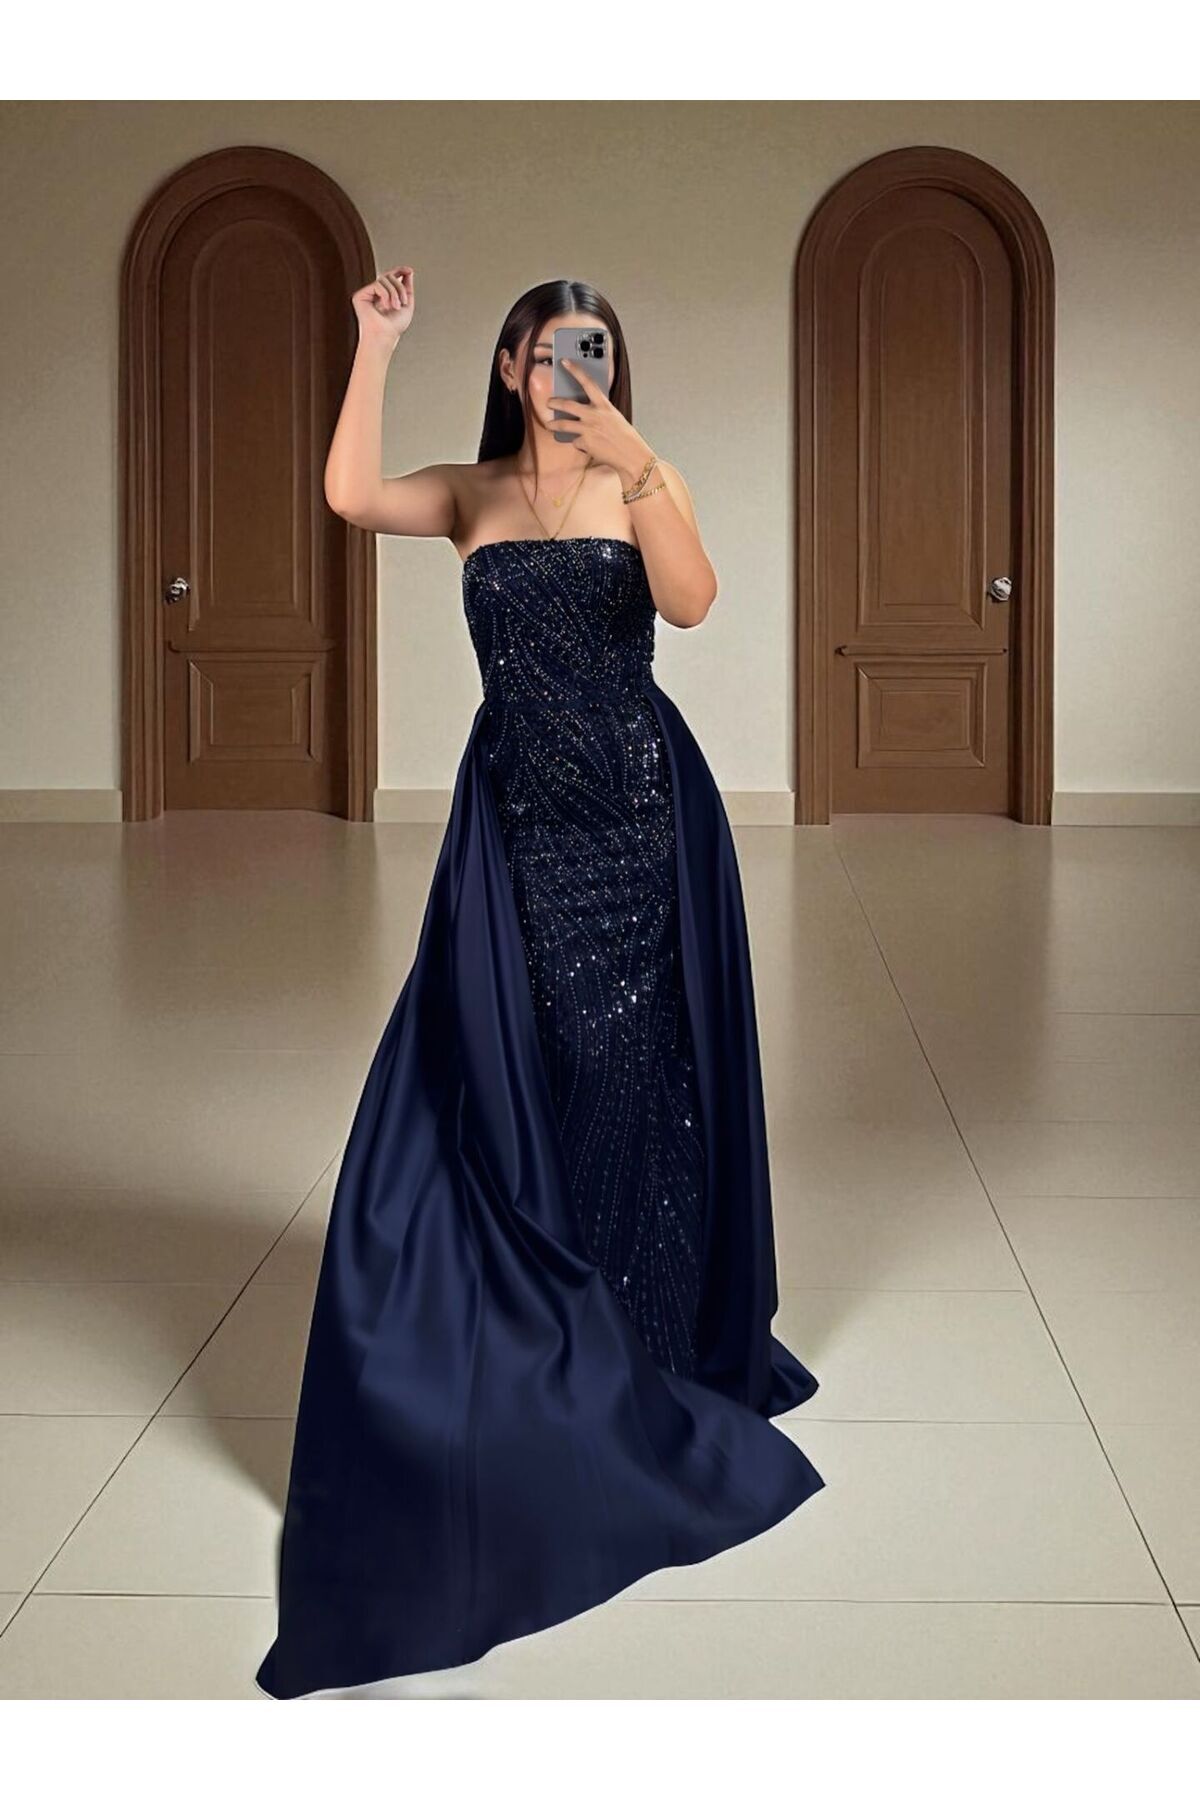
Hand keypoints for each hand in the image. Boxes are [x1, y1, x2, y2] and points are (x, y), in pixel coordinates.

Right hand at [351, 265, 414, 350]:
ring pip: (384, 279)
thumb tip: (408, 272)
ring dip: (394, 293)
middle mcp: (375, 294)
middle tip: (403, 302)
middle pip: (389, 276)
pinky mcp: (360, 295)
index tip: (409, 270)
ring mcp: (367, 294)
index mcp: (385, 295)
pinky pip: (377, 284)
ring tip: (395, 307)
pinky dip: (385, 295)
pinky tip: (384, 306)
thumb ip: (408, 287)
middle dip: (400, 288)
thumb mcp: (407, 304)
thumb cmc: (394, 327)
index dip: (400, 270)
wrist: (385, 336)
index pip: (391, 277)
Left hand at [552, 357, 650, 477]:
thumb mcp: (613, 416)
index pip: (587, 382)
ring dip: (553, 424)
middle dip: (554, 402)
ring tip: (549, 424)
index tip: (564, 361)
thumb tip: (582, 410)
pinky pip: (576, 441)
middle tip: (549, 402)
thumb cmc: (625, 436)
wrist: (631, 455)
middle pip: (567, 404)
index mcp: (604, 405)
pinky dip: (580, 444)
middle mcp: (594, 415)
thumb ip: (599, 411)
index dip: (575, 370)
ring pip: (563, 424)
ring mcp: (588, 429)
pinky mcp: (584, 443)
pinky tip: (588, 446)